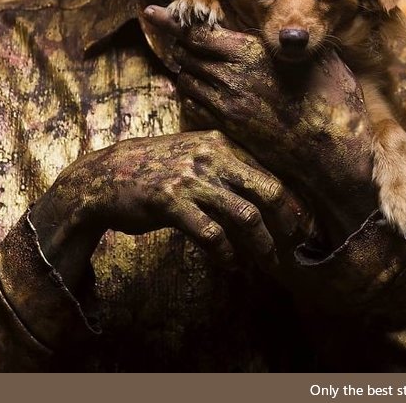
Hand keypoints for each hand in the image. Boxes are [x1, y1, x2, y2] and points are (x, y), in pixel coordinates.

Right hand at [30, 131, 309, 291]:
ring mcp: (191, 178)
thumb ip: (225, 167)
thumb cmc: (154, 169)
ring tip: (267, 260)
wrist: (104, 177)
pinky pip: (211, 233)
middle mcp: (210, 155)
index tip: (301, 224)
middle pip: (267, 190)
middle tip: (295, 244)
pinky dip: (226, 253)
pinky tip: (229, 263)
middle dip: (287, 221)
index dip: (289, 201)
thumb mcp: (193, 155)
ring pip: (245, 215)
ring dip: (261, 243)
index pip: (268, 172)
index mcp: (219, 142)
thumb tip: (261, 194)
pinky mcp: (171, 201)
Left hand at [144, 5, 377, 246]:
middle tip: (177, 36)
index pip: (197, 33)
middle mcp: (232, 77)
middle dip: (181, 43)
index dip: (172, 21)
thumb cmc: (332, 99)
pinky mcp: (229, 129)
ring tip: (193, 62)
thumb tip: (283, 28)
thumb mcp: (316, 56)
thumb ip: (289, 39)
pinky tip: (202, 90)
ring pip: (186, 80)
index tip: (152, 12)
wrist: (332, 151)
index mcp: (251, 52)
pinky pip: (194, 106)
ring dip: (186, 69)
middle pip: (186, 54)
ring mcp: (228, 106)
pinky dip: (192, 94)